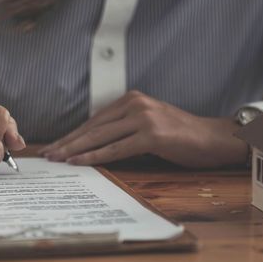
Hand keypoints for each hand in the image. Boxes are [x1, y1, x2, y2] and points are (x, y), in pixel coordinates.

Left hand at [39, 91, 246, 167]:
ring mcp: (144, 118)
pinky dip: (95, 156)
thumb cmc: (182, 136)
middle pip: (93, 127)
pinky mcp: (152, 135)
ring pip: (100, 137)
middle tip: (48, 154)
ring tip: (57, 159)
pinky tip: (79, 162)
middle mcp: (135, 104)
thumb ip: (125, 128)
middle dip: (67, 141)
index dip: (73, 134)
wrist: (214, 138)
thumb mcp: (149, 124)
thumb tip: (95, 144)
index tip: (55, 145)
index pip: (95, 119)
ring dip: (75, 149)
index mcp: (132, 99)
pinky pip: (116, 148)